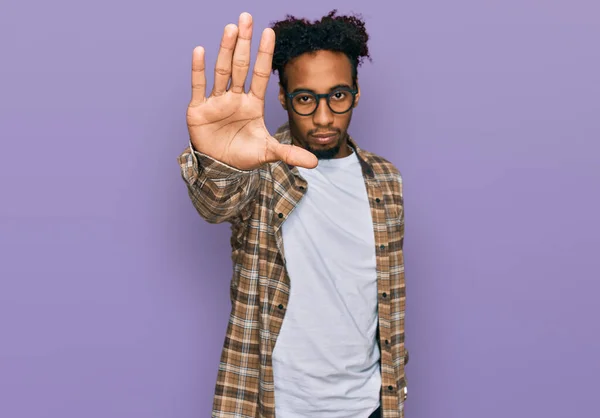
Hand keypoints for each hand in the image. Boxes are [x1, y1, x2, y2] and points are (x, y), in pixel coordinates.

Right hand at [186, 12, 317, 170]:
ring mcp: (217, 101)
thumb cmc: (243, 156)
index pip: (261, 74)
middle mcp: (235, 98)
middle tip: (247, 18)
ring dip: (225, 50)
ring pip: (222, 71)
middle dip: (244, 43)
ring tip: (231, 28)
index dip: (265, 54)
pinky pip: (199, 86)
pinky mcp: (199, 109)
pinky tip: (201, 51)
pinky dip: (199, 70)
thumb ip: (290, 154)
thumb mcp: (268, 153)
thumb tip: (315, 162)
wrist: (220, 168)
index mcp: (253, 104)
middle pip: (240, 66)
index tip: (269, 32)